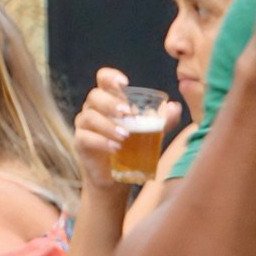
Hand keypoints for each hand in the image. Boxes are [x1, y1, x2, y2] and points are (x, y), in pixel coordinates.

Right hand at [73, 69, 179, 195]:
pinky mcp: (80, 143)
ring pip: (90, 117)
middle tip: (128, 112)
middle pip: (95, 96)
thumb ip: (161, 121)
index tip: (124, 83)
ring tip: (125, 135)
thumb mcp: (149, 134)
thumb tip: (175, 107)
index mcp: (108, 100)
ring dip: (108, 125)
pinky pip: (86, 137)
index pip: (103, 79)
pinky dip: (101, 141)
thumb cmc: (131, 149)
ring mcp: (85, 125)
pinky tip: (115, 148)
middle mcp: (93, 109)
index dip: (110, 77)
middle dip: (111, 103)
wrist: (116, 178)